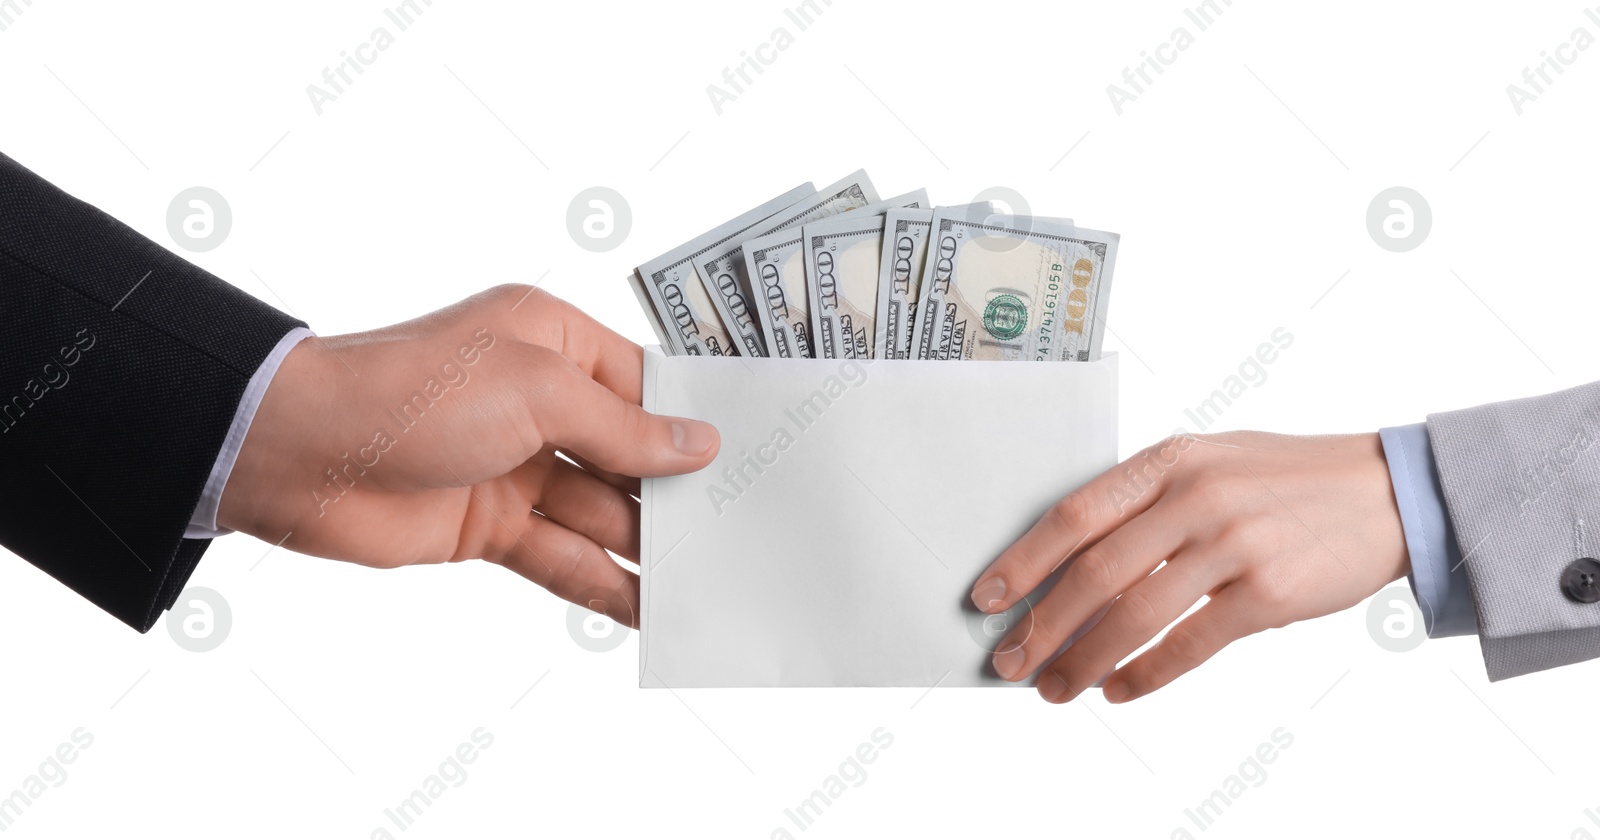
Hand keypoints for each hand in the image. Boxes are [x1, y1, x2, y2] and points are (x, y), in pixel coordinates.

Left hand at [217, 285, 718, 626]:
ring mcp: (513, 466)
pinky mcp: (488, 525)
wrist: (298, 455)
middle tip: (743, 528)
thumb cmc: (409, 391)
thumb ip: (622, 427)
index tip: (750, 454)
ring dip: (647, 545)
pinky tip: (646, 608)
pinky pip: (560, 556)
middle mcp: (536, 400)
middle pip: (627, 452)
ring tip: (710, 578)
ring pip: (599, 511)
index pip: (643, 381)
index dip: (692, 419)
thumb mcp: (536, 391)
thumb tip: (696, 445)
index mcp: (550, 340)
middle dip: (677, 490)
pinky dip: (601, 582)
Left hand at [970, 431, 1408, 703]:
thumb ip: (1146, 501)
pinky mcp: (1269, 591)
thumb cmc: (1284, 480)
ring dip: (1085, 660)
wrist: (1387, 492)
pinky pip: (1190, 644)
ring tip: (1057, 688)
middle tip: (1010, 661)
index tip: (987, 598)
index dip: (1024, 561)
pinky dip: (1147, 674)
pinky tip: (1120, 689)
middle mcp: (1195, 497)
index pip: (1075, 515)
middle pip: (1094, 573)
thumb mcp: (1209, 463)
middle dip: (1043, 626)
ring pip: (1134, 615)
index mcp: (1169, 461)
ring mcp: (1233, 544)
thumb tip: (1072, 563)